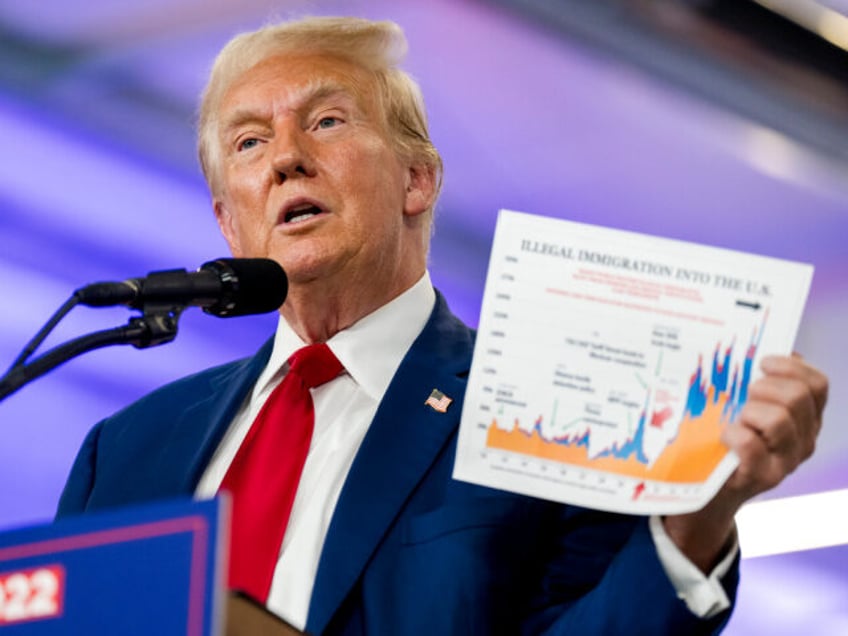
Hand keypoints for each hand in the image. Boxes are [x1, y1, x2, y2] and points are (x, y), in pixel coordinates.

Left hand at [663, 354, 827, 571]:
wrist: (711, 490)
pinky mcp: (763, 477)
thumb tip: (748, 349)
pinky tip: (725, 435)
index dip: (792, 366)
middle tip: (745, 395)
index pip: (817, 383)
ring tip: (736, 417)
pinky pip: (752, 444)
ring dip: (751, 410)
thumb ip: (755, 383)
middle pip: (799, 396)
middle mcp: (804, 439)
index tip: (763, 362)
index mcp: (806, 417)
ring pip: (781, 419)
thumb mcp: (746, 407)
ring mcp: (786, 460)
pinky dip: (735, 434)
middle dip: (765, 387)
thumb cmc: (726, 439)